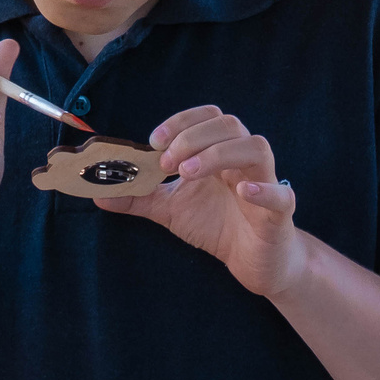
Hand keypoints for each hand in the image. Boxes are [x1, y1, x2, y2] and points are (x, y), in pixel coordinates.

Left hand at [100, 106, 304, 295]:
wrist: (254, 262)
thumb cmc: (218, 226)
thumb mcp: (171, 210)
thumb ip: (138, 199)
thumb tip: (98, 194)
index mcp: (220, 153)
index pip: (208, 117)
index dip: (181, 122)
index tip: (153, 141)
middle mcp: (244, 161)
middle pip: (230, 125)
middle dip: (193, 137)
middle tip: (166, 163)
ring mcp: (265, 183)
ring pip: (255, 148)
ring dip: (219, 153)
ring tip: (188, 174)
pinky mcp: (279, 215)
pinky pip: (282, 195)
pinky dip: (263, 190)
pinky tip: (242, 192)